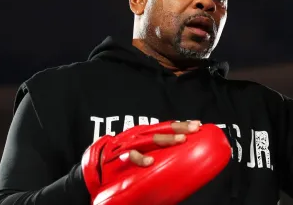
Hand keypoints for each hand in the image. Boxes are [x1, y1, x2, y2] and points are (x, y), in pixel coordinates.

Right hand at [81, 120, 201, 200]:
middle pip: (160, 129)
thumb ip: (156, 153)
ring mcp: (127, 144)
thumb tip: (179, 159)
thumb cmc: (122, 161)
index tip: (198, 124)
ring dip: (166, 139)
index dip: (181, 124)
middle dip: (178, 128)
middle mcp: (136, 135)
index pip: (164, 126)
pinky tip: (149, 161)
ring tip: (181, 141)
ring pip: (149, 139)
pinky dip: (139, 158)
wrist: (95, 168)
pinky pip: (129, 156)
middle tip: (194, 130)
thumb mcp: (140, 152)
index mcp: (142, 133)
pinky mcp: (116, 156)